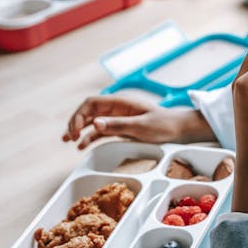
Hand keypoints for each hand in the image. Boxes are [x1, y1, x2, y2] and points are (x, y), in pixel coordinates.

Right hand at [62, 95, 214, 148]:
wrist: (179, 129)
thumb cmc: (163, 125)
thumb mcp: (141, 126)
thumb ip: (118, 125)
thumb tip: (95, 123)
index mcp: (121, 102)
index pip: (92, 103)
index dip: (79, 115)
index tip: (75, 130)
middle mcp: (117, 108)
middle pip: (89, 111)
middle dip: (76, 122)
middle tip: (69, 137)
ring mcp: (118, 118)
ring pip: (92, 121)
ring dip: (79, 130)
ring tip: (69, 141)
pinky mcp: (121, 128)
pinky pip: (101, 131)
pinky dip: (90, 137)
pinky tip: (82, 146)